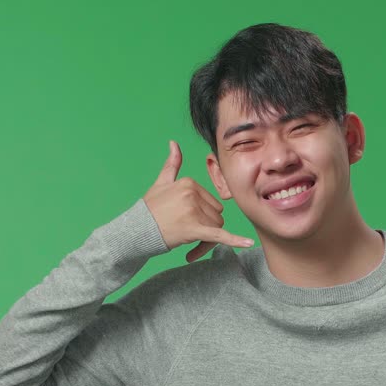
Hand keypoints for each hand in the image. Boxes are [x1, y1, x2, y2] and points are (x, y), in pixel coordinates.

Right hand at [144, 140, 254, 262]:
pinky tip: (248, 243)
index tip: (185, 220)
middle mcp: (192, 194)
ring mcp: (194, 212)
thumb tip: (174, 142)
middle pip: (216, 215)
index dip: (202, 214)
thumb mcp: (161, 182)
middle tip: (186, 231)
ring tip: (187, 240)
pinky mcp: (195, 229)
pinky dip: (234, 241)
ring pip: (216, 227)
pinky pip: (219, 236)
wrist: (137, 230)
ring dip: (206, 238)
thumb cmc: (150, 208)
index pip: (211, 202)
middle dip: (206, 226)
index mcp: (189, 183)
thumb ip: (172, 164)